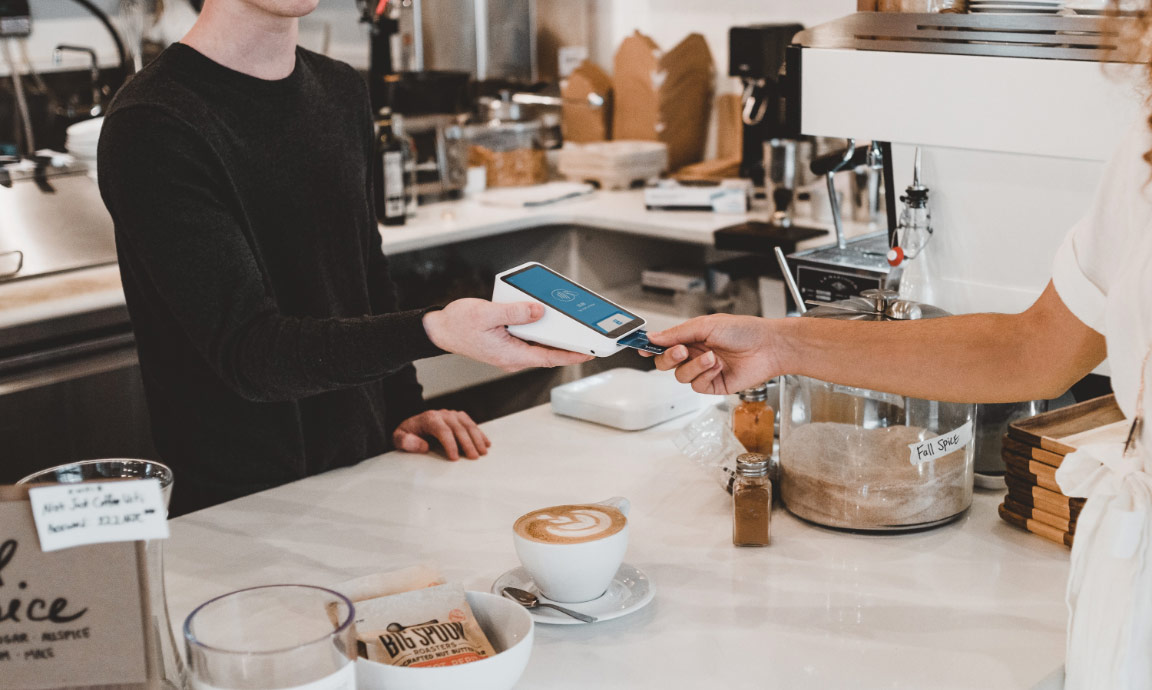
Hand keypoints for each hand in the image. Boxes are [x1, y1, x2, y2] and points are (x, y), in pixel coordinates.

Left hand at [393, 409, 490, 460]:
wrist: (412, 424)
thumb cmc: (407, 433)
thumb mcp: (398, 438)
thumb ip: (406, 442)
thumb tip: (423, 446)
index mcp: (429, 418)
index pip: (443, 431)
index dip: (450, 444)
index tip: (455, 458)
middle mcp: (443, 414)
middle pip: (459, 428)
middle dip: (467, 443)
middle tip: (473, 457)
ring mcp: (452, 414)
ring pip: (468, 425)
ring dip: (477, 439)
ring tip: (482, 453)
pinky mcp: (459, 417)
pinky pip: (472, 424)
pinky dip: (480, 433)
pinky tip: (486, 443)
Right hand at [423, 298, 592, 371]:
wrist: (439, 330)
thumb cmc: (458, 324)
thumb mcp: (487, 313)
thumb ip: (514, 312)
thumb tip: (538, 311)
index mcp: (510, 354)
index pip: (549, 358)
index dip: (572, 355)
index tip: (590, 352)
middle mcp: (513, 357)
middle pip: (548, 352)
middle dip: (569, 345)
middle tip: (588, 334)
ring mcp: (510, 352)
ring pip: (539, 346)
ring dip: (555, 337)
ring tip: (573, 325)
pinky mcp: (507, 345)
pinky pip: (529, 340)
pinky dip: (541, 331)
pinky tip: (546, 318)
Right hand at [645, 314, 781, 394]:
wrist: (768, 347)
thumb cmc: (744, 330)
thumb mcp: (706, 325)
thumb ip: (677, 333)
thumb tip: (654, 336)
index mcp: (691, 337)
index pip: (664, 343)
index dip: (650, 346)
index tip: (640, 347)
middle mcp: (695, 354)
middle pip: (666, 362)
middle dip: (669, 357)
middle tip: (681, 351)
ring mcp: (703, 370)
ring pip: (680, 376)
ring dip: (694, 366)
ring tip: (712, 357)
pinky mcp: (713, 385)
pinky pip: (697, 385)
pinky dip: (705, 375)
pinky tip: (718, 367)